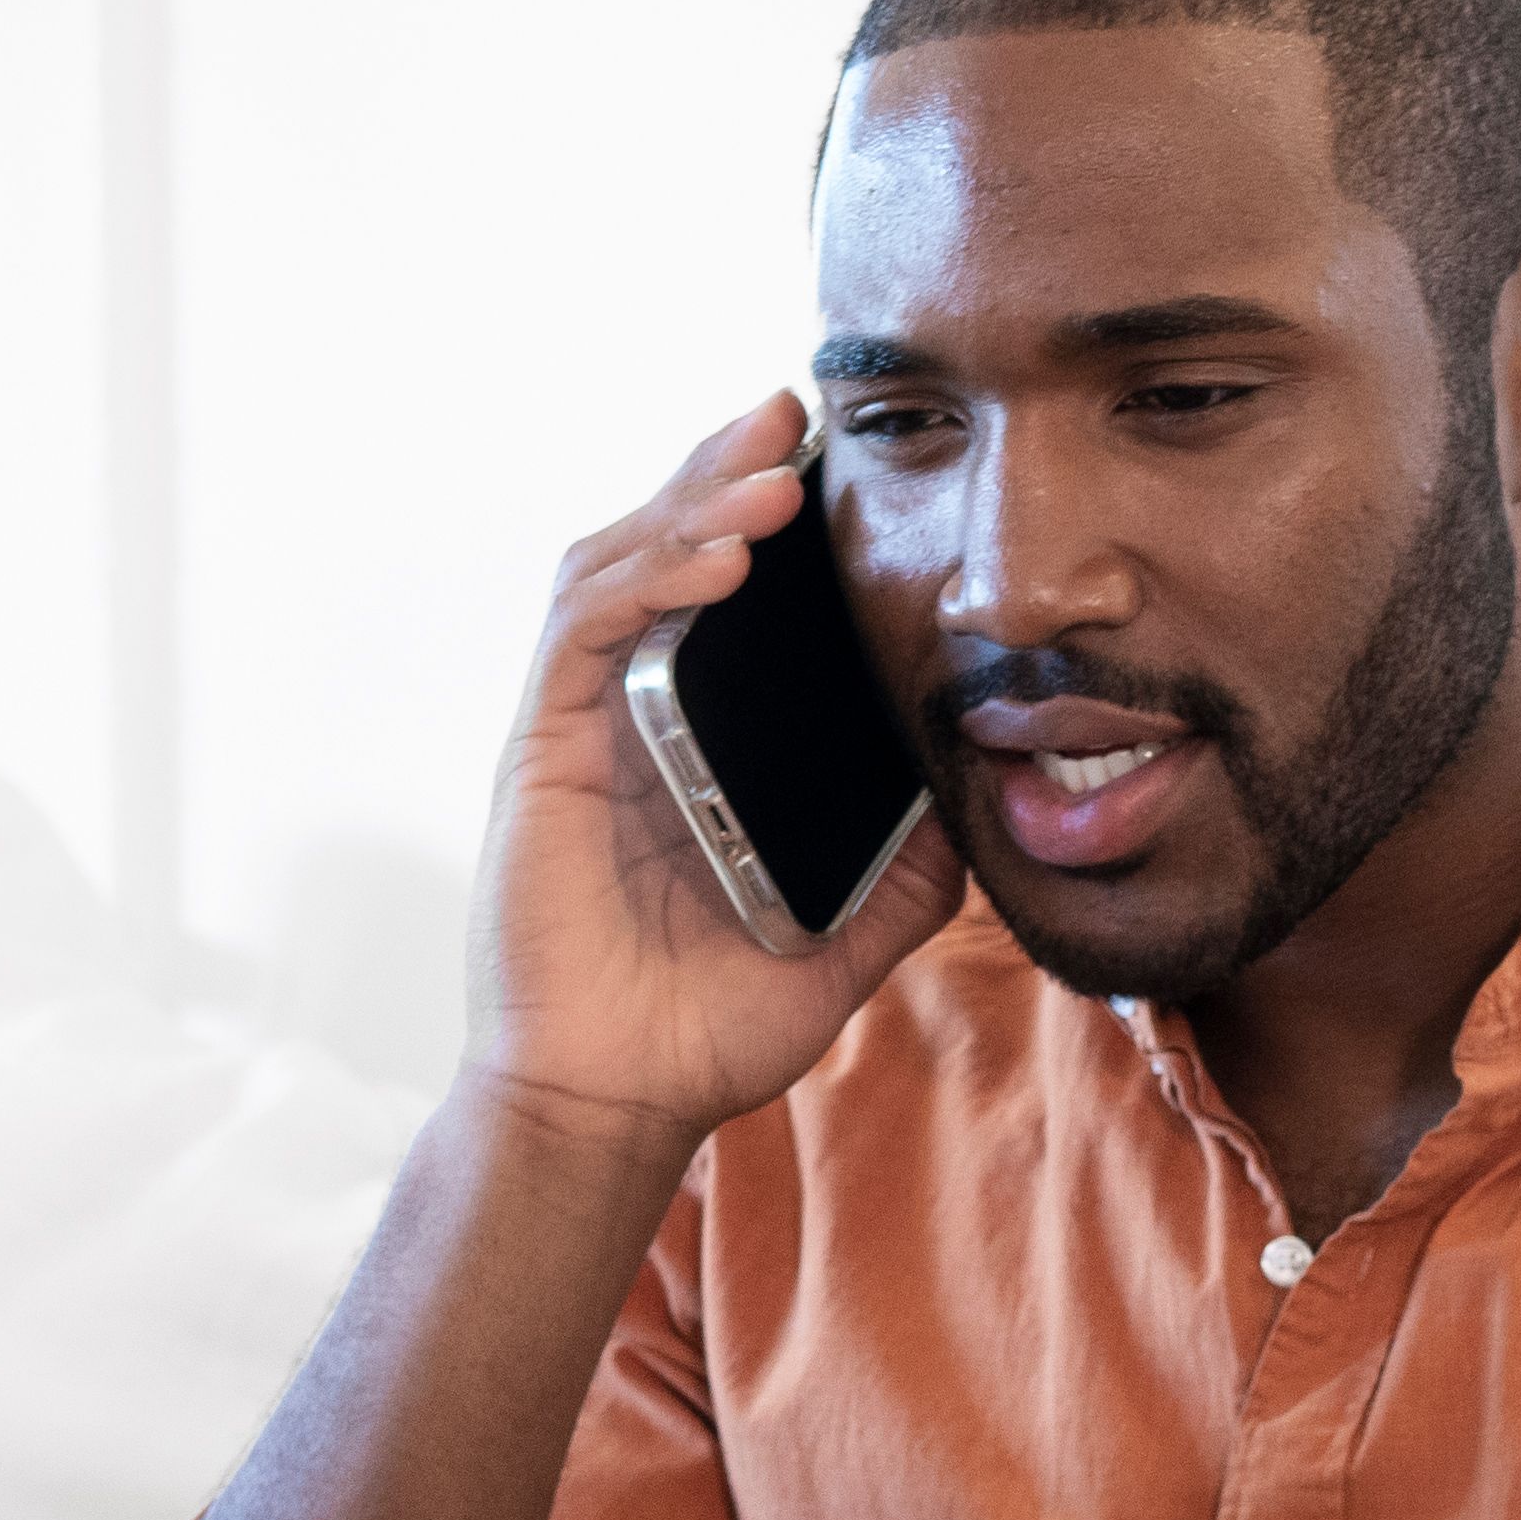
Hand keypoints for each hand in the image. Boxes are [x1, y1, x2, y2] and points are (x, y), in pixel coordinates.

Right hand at [467, 395, 969, 1142]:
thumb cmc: (701, 1033)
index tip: (828, 461)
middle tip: (795, 413)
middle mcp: (623, 717)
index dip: (754, 514)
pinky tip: (719, 562)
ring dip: (693, 507)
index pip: (711, 591)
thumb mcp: (844, 944)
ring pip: (615, 565)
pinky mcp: (539, 755)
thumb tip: (981, 814)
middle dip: (722, 472)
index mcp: (686, 743)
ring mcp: (576, 730)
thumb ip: (907, 880)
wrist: (617, 1106)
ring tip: (772, 473)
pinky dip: (648, 582)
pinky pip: (584, 634)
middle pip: (659, 548)